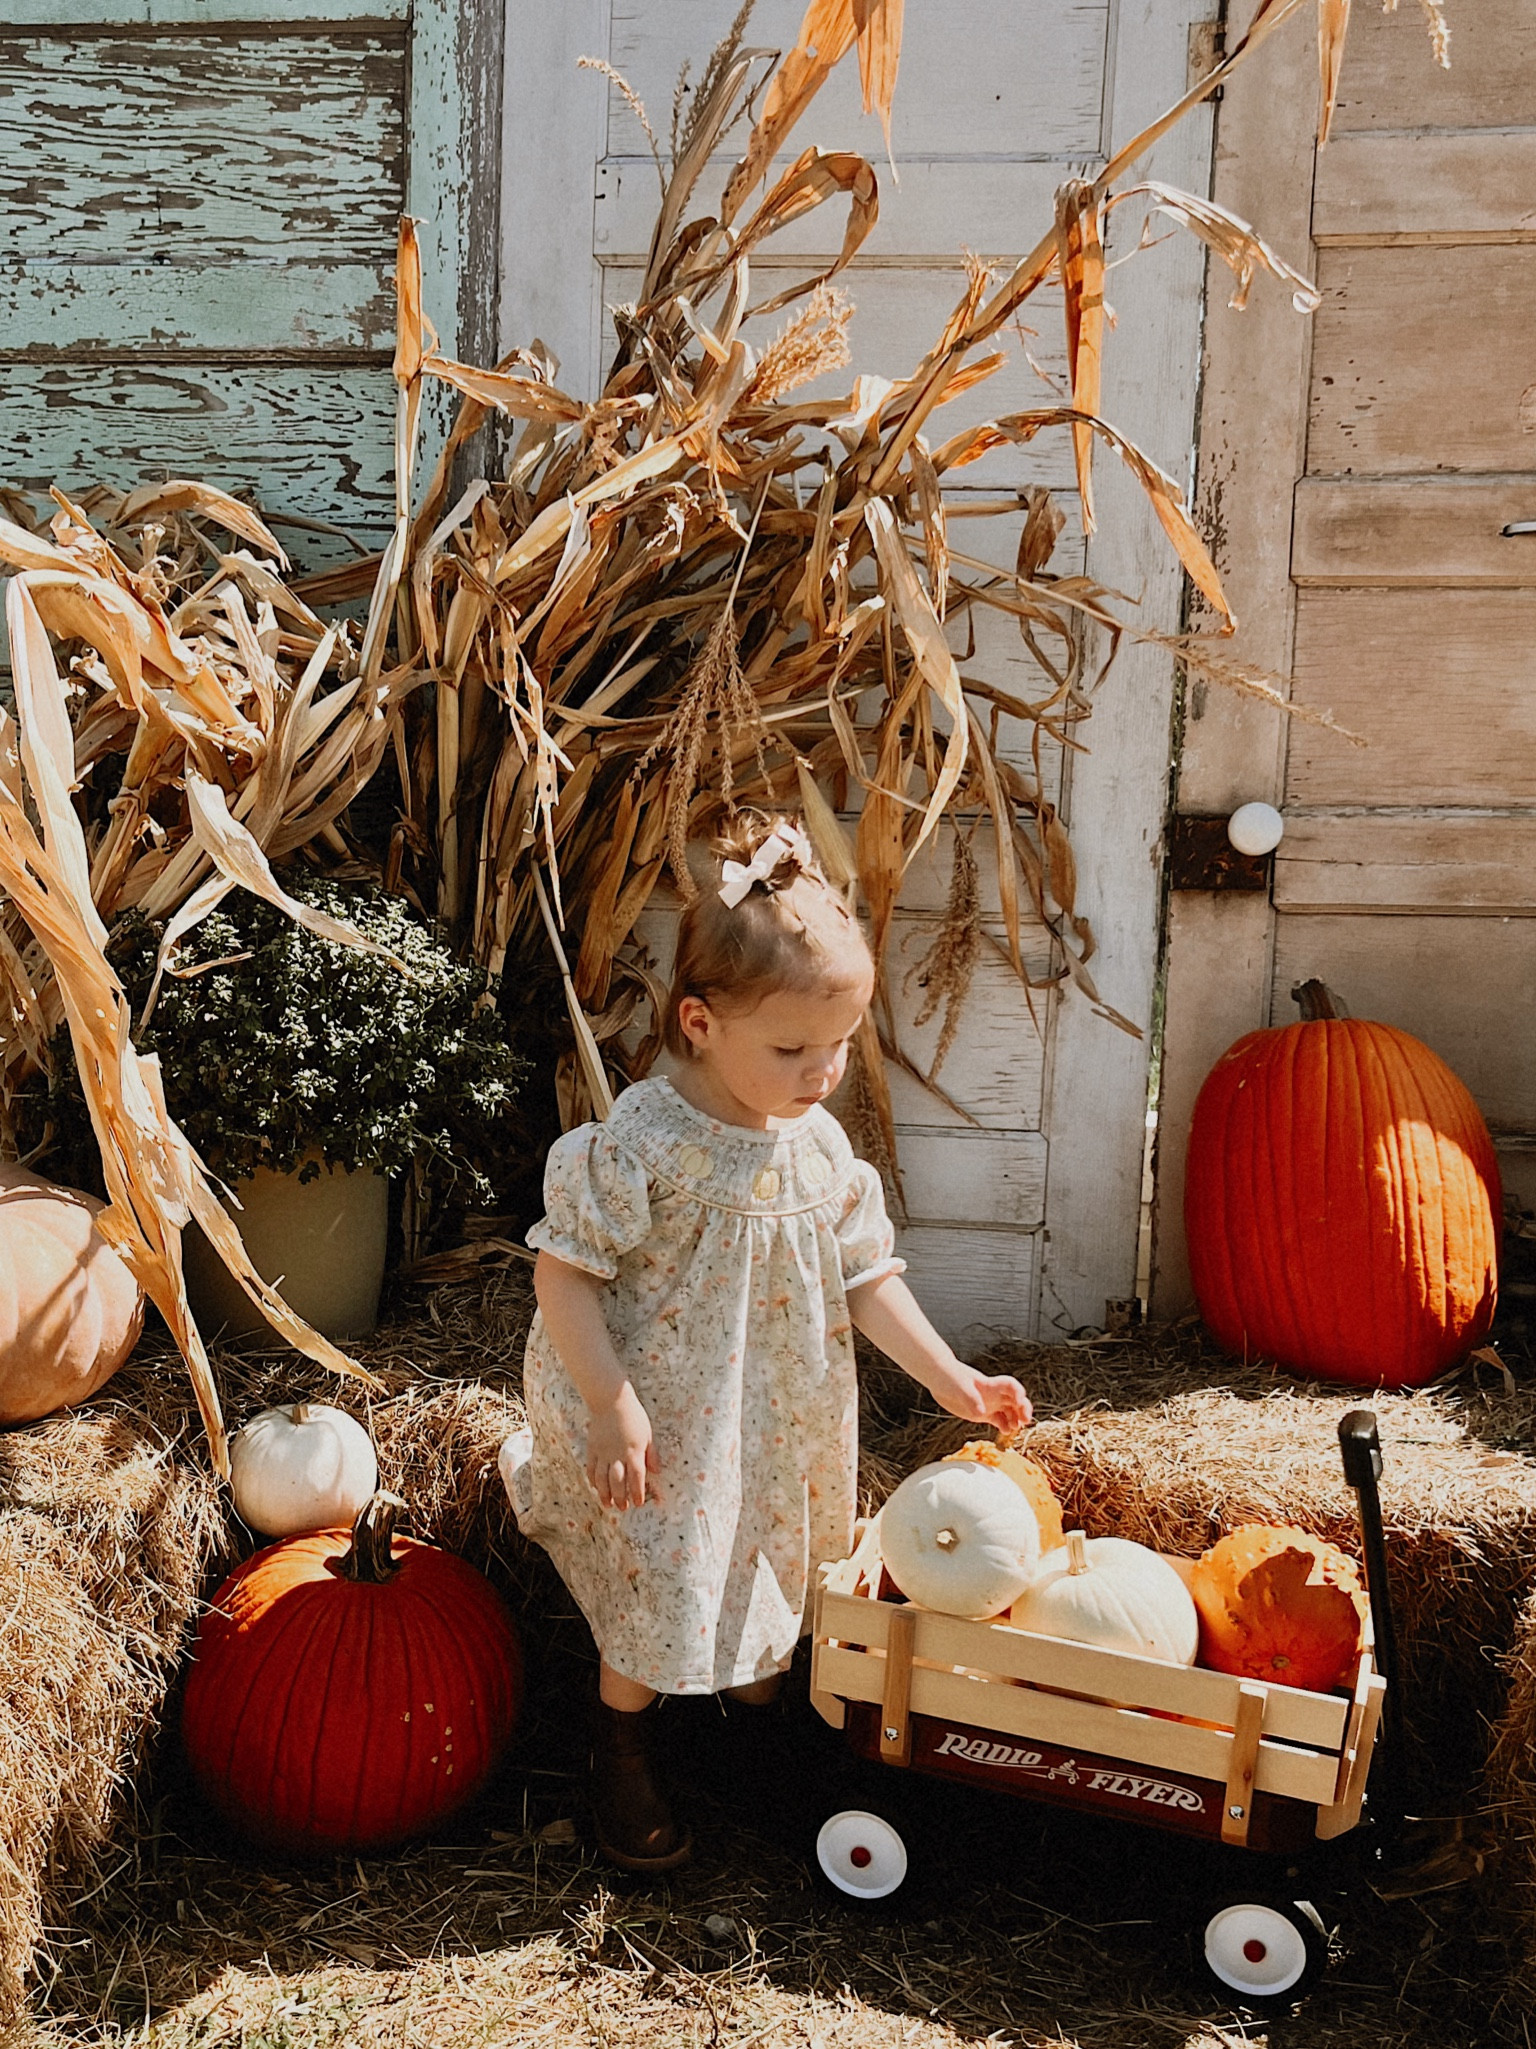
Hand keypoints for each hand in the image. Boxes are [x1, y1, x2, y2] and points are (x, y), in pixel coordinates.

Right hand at [584, 1383, 657, 1509]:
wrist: (610, 1400)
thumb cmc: (633, 1415)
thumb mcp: (648, 1434)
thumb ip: (652, 1454)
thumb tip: (656, 1471)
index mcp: (634, 1451)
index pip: (636, 1478)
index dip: (638, 1492)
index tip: (638, 1503)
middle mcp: (617, 1455)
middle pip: (618, 1482)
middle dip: (621, 1498)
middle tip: (623, 1507)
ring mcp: (603, 1452)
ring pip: (602, 1479)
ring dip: (605, 1494)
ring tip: (608, 1504)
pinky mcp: (592, 1448)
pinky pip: (591, 1468)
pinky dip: (593, 1480)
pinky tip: (596, 1487)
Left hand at [932, 1362, 1032, 1435]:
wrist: (937, 1377)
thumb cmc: (948, 1375)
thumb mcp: (959, 1386)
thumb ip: (971, 1399)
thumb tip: (981, 1412)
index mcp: (989, 1385)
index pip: (1010, 1386)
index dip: (1018, 1392)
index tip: (1020, 1401)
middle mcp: (992, 1394)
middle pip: (1015, 1400)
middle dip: (1024, 1409)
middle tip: (1026, 1421)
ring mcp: (988, 1404)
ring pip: (1009, 1411)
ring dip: (1015, 1419)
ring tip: (1016, 1428)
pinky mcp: (981, 1413)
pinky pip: (998, 1420)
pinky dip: (1004, 1426)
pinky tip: (1006, 1432)